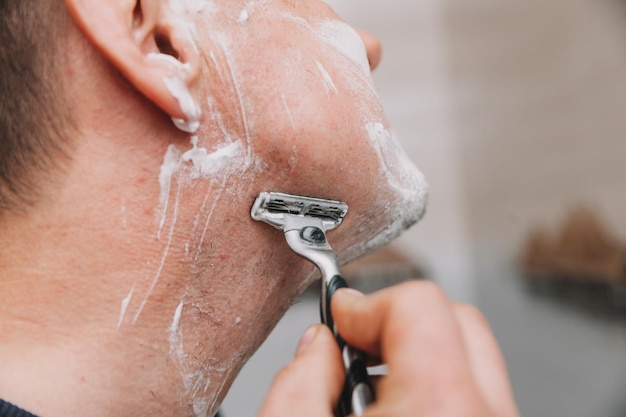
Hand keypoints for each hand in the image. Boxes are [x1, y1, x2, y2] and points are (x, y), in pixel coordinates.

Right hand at [258, 281, 519, 416]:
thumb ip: (296, 383)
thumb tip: (316, 347)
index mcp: (438, 408)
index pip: (419, 302)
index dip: (365, 302)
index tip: (339, 316)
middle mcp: (485, 416)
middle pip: (457, 320)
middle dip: (398, 321)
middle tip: (356, 345)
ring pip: (471, 357)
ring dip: (417, 355)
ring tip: (371, 392)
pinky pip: (475, 394)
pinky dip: (435, 388)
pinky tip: (395, 414)